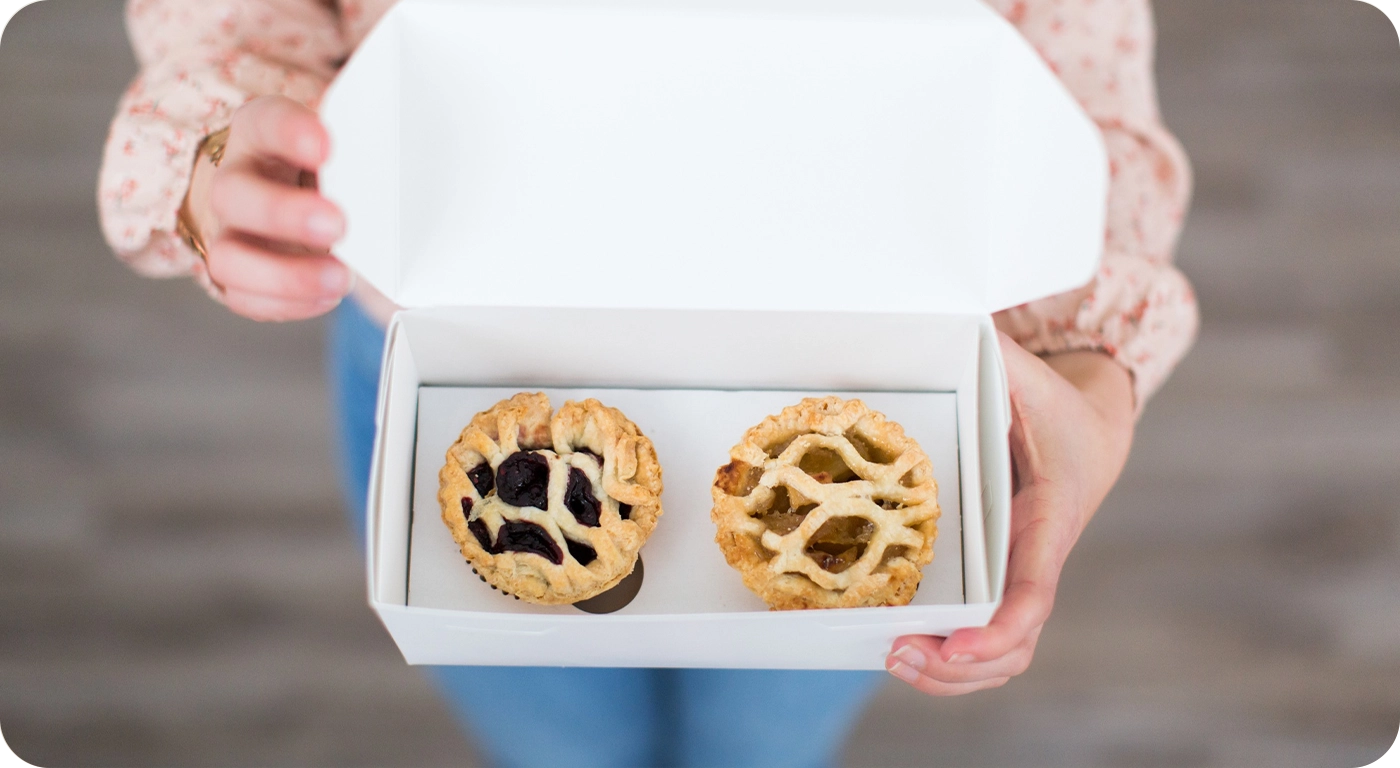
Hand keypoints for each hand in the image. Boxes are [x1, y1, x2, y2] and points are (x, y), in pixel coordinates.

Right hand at [181, 95, 351, 320]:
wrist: (297, 194)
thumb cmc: (327, 165)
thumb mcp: (345, 136)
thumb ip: (369, 132)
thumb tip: (418, 137)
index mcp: (261, 134)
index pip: (263, 121)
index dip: (289, 132)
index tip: (326, 146)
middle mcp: (236, 181)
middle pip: (232, 194)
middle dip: (282, 213)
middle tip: (338, 224)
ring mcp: (230, 233)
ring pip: (227, 258)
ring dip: (284, 276)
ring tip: (340, 278)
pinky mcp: (238, 276)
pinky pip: (243, 298)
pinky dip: (287, 304)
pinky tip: (327, 296)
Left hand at [884, 332, 1135, 694]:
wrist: (1090, 433)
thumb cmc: (1055, 408)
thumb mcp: (1029, 378)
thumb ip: (997, 361)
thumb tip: (954, 328)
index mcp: (1048, 521)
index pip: (1033, 591)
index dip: (997, 629)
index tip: (955, 645)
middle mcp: (1035, 560)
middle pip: (1012, 645)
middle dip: (956, 667)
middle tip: (894, 655)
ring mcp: (1017, 578)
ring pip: (999, 654)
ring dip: (947, 675)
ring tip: (891, 660)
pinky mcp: (998, 581)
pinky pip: (981, 636)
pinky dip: (948, 658)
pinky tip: (898, 648)